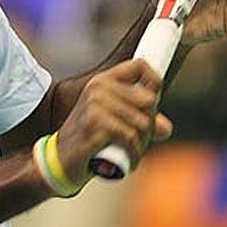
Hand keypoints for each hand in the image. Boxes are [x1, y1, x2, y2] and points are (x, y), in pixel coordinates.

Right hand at [55, 60, 172, 184]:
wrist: (60, 159)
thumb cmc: (88, 139)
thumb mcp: (113, 123)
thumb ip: (139, 120)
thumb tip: (165, 127)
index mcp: (103, 81)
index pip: (139, 65)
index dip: (155, 81)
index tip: (154, 102)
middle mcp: (99, 87)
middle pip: (148, 100)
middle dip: (149, 126)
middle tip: (138, 140)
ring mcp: (96, 104)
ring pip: (142, 123)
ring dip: (141, 143)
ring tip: (130, 151)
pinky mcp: (96, 123)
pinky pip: (131, 137)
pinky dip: (134, 153)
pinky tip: (128, 160)